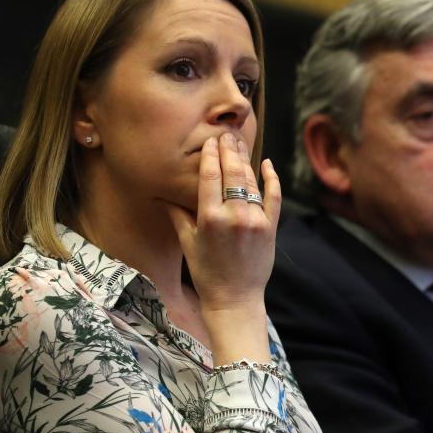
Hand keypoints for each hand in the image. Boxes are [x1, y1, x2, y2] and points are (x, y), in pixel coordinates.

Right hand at [167, 132, 280, 363]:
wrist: (235, 298)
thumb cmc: (207, 273)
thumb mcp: (188, 243)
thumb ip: (177, 215)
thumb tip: (159, 195)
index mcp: (209, 218)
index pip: (210, 176)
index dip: (210, 154)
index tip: (210, 139)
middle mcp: (234, 216)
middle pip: (232, 173)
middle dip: (228, 150)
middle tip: (226, 133)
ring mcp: (255, 221)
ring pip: (251, 181)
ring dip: (245, 160)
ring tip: (239, 143)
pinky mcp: (271, 227)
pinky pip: (274, 197)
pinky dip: (271, 178)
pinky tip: (267, 163)